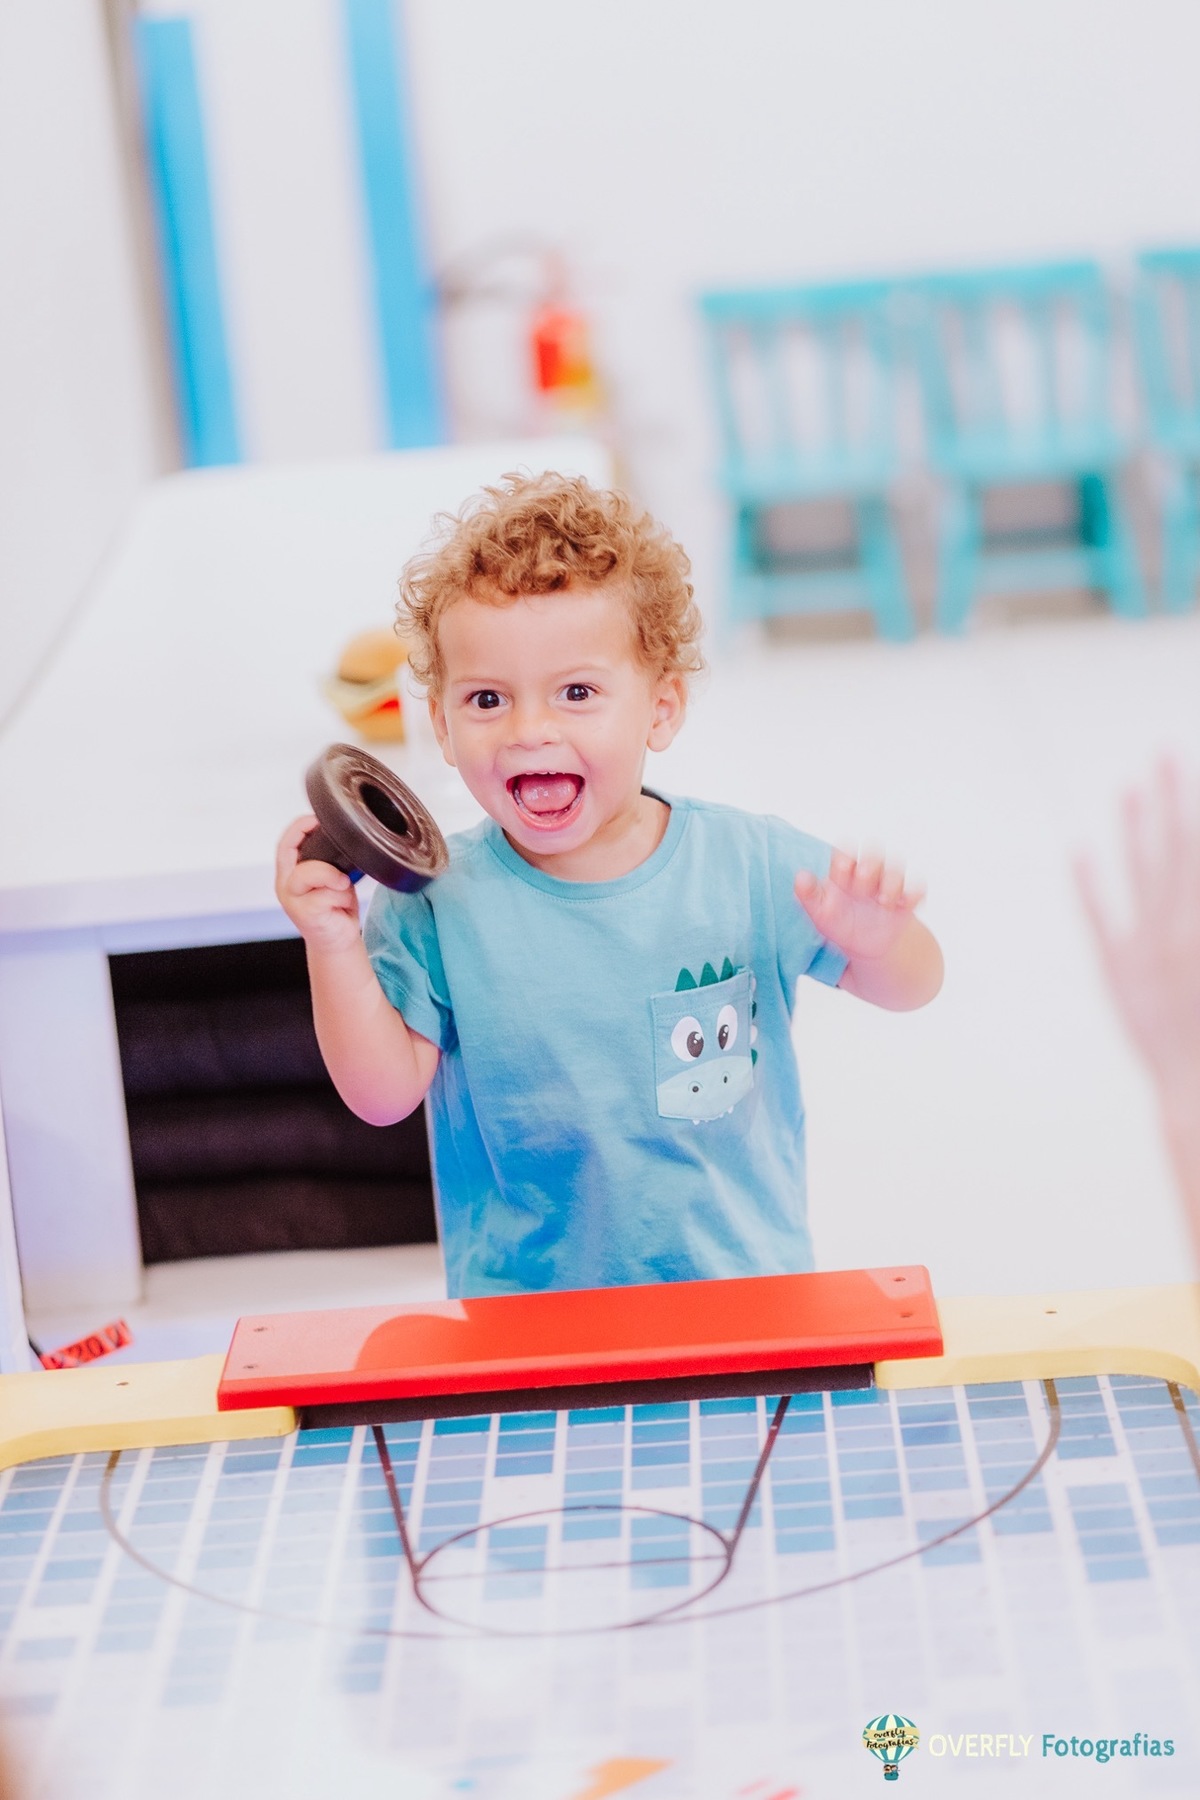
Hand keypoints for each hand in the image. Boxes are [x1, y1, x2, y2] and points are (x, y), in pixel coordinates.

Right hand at [275, 814, 361, 954]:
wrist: (337, 942)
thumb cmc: (334, 909)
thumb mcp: (331, 879)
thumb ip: (329, 862)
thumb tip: (345, 842)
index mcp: (289, 874)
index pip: (285, 845)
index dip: (298, 828)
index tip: (314, 819)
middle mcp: (286, 886)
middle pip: (291, 853)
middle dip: (316, 849)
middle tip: (336, 864)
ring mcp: (292, 900)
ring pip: (311, 872)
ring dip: (335, 878)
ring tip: (342, 888)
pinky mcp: (305, 913)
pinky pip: (326, 893)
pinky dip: (341, 895)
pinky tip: (342, 905)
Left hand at [794, 850, 924, 963]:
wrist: (863, 946)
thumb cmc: (838, 922)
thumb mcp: (819, 913)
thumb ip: (808, 895)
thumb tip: (800, 876)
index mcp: (845, 871)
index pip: (845, 851)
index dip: (844, 857)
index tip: (840, 871)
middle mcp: (868, 872)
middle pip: (874, 852)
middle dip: (869, 864)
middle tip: (861, 883)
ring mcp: (889, 885)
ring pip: (896, 869)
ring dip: (891, 882)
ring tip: (882, 900)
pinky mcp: (906, 900)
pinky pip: (917, 889)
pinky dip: (914, 894)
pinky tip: (903, 906)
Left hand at [1076, 761, 1199, 1088]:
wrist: (1199, 1091)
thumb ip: (1194, 903)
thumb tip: (1187, 861)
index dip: (1195, 811)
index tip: (1189, 769)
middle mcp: (1184, 927)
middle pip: (1181, 847)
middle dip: (1175, 797)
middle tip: (1164, 751)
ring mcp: (1149, 947)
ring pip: (1142, 871)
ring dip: (1137, 826)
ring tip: (1130, 785)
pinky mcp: (1119, 971)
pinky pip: (1100, 917)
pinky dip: (1090, 883)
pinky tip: (1081, 848)